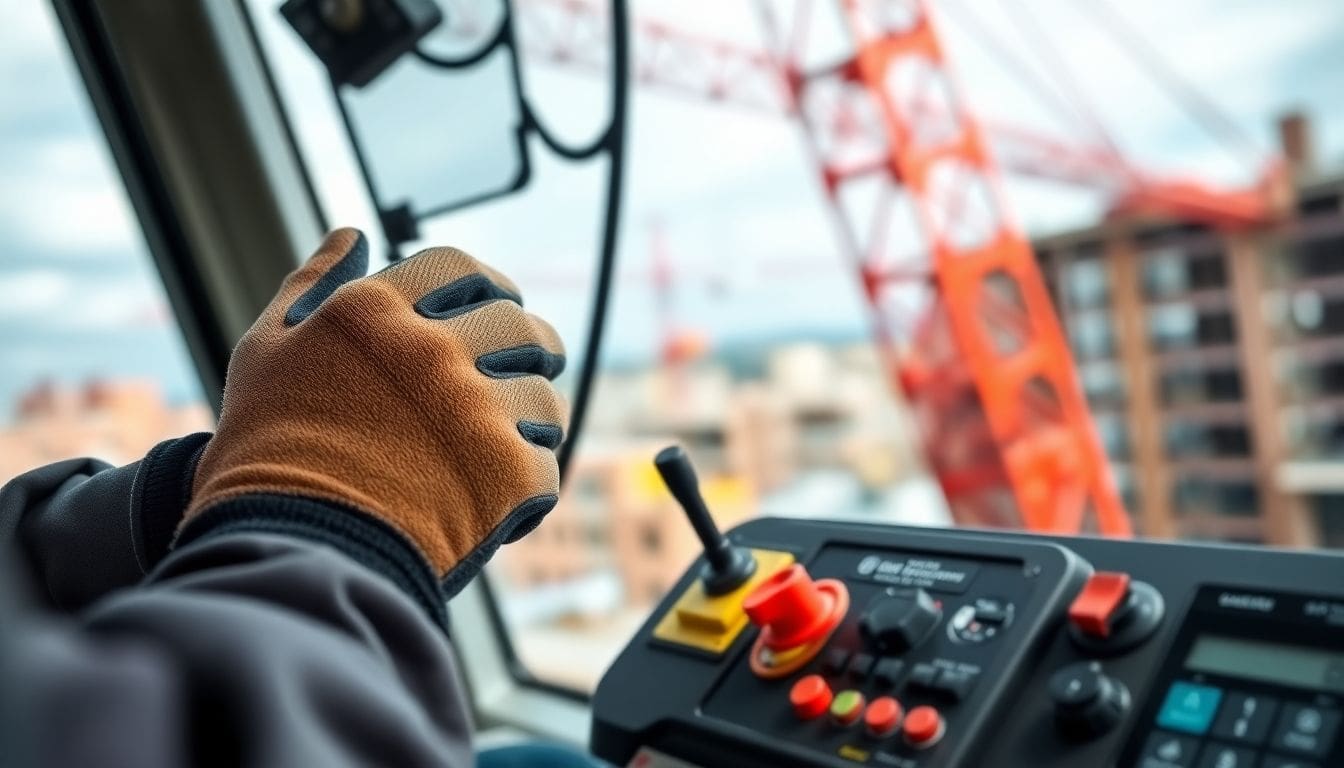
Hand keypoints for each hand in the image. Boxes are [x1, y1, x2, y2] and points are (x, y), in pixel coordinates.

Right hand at [179, 228, 566, 610]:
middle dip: (531, 348)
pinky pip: (544, 467)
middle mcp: (431, 349)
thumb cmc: (264, 454)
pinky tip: (495, 507)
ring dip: (533, 423)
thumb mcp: (266, 352)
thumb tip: (352, 235)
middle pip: (519, 326)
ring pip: (545, 398)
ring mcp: (473, 408)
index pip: (459, 269)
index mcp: (376, 312)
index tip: (496, 308)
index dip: (486, 286)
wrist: (287, 552)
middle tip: (522, 374)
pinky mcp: (504, 471)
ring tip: (509, 446)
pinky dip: (525, 490)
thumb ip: (310, 286)